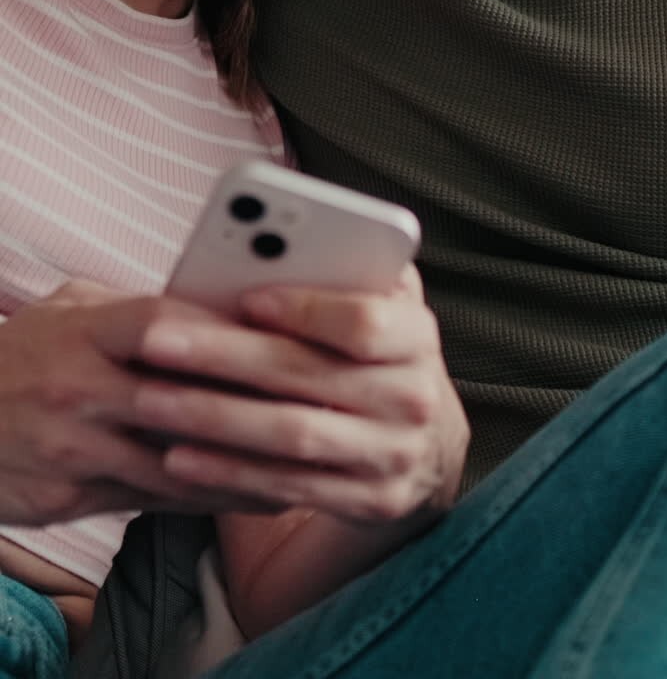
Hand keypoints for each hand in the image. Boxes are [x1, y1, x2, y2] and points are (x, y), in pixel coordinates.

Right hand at [0, 280, 286, 524]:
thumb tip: (210, 302)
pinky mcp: (74, 494)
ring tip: (310, 460)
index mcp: (84, 331)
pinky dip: (213, 495)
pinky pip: (158, 499)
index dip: (227, 328)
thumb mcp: (67, 310)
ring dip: (247, 463)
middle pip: (182, 397)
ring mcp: (76, 447)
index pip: (164, 322)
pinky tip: (261, 492)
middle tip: (323, 401)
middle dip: (254, 401)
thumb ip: (133, 308)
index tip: (284, 332)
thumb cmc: (21, 356)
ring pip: (179, 460)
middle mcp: (80, 388)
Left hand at [135, 264, 469, 523]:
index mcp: (417, 335)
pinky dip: (230, 473)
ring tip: (152, 401)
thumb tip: (266, 249)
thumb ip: (343, 272)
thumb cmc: (380, 350)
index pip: (364, 323)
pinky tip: (178, 457)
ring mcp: (395, 454)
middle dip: (226, 358)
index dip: (304, 310)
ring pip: (293, 435)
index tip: (244, 298)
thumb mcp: (381, 302)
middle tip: (157, 342)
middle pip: (311, 378)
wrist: (430, 439)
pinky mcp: (370, 502)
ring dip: (215, 419)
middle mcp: (414, 398)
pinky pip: (290, 488)